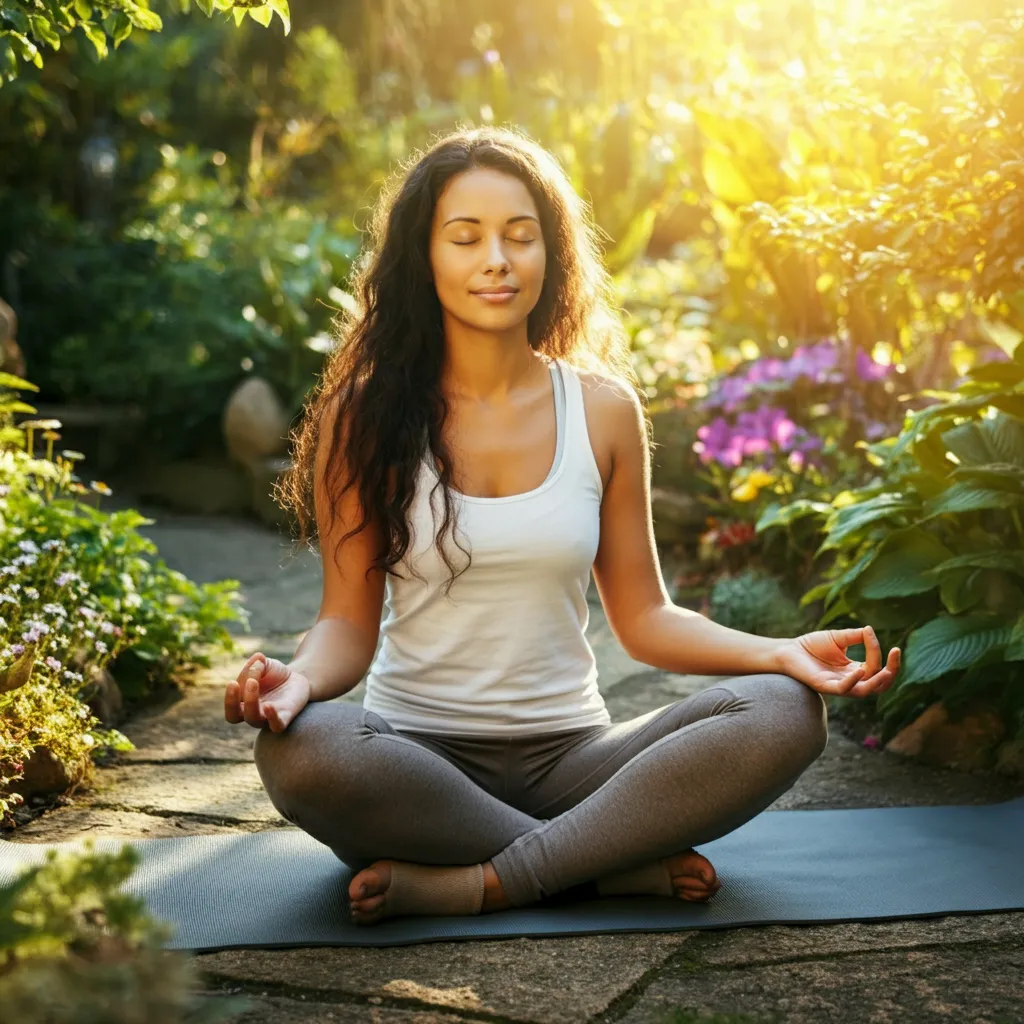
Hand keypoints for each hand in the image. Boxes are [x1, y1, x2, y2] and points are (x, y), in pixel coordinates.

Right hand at [224, 652, 310, 731]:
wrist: (297, 679)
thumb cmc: (274, 674)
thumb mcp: (263, 664)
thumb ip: (255, 663)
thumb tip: (256, 661)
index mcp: (242, 703)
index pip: (231, 706)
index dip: (230, 697)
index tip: (232, 682)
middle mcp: (252, 713)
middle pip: (234, 717)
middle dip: (232, 701)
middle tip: (238, 682)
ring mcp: (267, 717)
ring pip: (253, 719)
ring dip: (250, 702)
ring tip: (253, 682)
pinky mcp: (285, 718)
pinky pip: (276, 726)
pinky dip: (272, 718)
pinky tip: (269, 706)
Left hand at [773, 625, 900, 697]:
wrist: (788, 650)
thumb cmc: (811, 645)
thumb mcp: (838, 638)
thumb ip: (856, 636)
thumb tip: (870, 630)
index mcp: (855, 670)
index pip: (876, 666)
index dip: (877, 650)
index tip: (869, 632)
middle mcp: (850, 681)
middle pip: (879, 684)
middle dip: (892, 671)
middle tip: (896, 654)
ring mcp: (839, 685)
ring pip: (865, 691)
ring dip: (879, 681)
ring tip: (887, 669)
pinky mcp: (825, 686)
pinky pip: (844, 689)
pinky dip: (853, 682)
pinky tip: (859, 671)